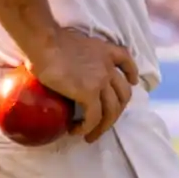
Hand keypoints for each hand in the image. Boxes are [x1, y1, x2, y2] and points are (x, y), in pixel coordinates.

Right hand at [27, 27, 139, 142]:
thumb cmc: (50, 41)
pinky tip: (76, 130)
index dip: (131, 73)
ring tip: (91, 136)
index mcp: (105, 51)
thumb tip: (66, 65)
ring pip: (112, 110)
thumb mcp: (75, 43)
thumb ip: (80, 55)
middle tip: (104, 122)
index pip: (126, 61)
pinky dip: (87, 128)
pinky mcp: (89, 94)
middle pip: (123, 93)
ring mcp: (101, 80)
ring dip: (103, 126)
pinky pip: (94, 117)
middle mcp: (108, 66)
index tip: (132, 81)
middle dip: (117, 111)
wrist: (45, 44)